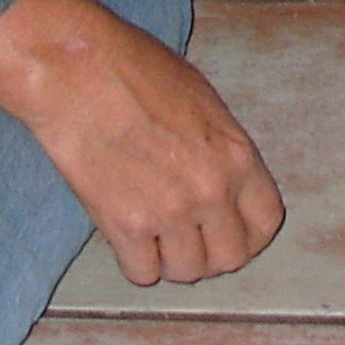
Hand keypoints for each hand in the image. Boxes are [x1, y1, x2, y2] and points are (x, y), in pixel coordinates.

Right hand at [0, 0, 285, 284]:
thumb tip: (222, 180)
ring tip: (158, 238)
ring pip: (187, 272)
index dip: (249, 234)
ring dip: (174, 260)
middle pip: (230, 258)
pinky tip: (130, 240)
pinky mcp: (125, 226)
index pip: (265, 221)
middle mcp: (212, 191)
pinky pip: (143, 273)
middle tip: (190, 239)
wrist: (79, 74)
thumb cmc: (136, 71)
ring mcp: (170, 213)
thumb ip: (219, 148)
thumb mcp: (202, 101)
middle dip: (212, 253)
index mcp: (238, 155)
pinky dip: (137, 263)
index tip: (230, 232)